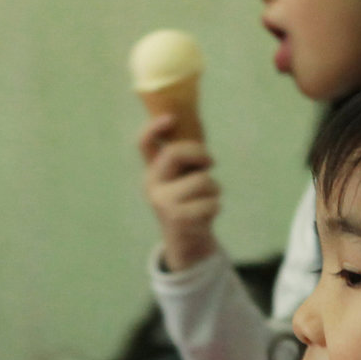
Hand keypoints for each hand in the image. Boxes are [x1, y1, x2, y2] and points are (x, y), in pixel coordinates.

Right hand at [138, 109, 220, 271]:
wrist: (186, 242)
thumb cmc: (190, 201)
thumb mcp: (184, 178)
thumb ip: (187, 156)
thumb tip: (198, 123)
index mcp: (153, 170)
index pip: (144, 144)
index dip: (154, 127)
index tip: (171, 118)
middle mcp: (152, 184)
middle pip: (175, 153)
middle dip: (199, 153)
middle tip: (211, 162)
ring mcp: (163, 202)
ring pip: (201, 180)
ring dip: (214, 188)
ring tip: (209, 198)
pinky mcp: (178, 218)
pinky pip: (210, 203)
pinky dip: (216, 206)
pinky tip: (208, 214)